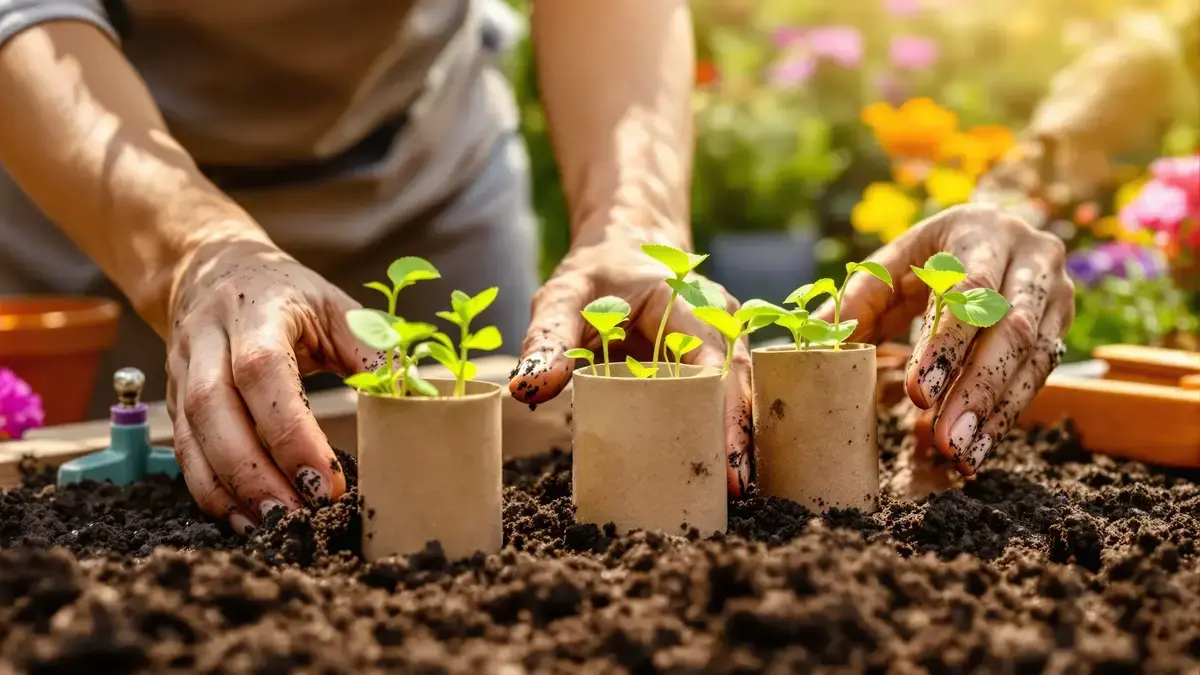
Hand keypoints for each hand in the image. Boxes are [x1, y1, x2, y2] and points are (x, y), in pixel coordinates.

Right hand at [165, 240, 370, 533]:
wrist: (211, 269)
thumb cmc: (289, 293)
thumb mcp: (336, 306)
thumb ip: (373, 349)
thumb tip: (415, 401)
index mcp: (256, 309)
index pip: (262, 371)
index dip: (291, 431)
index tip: (329, 480)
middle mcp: (207, 340)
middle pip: (213, 410)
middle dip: (256, 472)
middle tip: (300, 516)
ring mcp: (181, 372)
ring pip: (191, 438)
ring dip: (231, 490)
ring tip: (274, 528)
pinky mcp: (173, 403)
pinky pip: (183, 454)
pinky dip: (212, 493)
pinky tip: (245, 520)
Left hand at [507, 235, 753, 496]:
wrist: (623, 253)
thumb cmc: (593, 277)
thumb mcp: (562, 298)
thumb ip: (548, 339)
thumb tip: (529, 387)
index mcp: (685, 297)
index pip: (712, 353)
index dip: (721, 402)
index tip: (721, 448)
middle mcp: (718, 317)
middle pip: (738, 378)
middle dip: (739, 431)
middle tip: (733, 486)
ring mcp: (725, 338)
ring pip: (742, 389)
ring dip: (741, 436)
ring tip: (735, 488)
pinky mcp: (720, 359)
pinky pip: (732, 395)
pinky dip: (730, 428)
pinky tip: (728, 468)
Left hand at [814, 204, 1073, 474]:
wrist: (989, 236)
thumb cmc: (928, 256)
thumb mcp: (890, 265)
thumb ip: (856, 301)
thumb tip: (814, 340)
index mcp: (981, 231)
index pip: (968, 289)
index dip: (945, 344)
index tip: (918, 393)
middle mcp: (1031, 255)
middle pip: (1010, 328)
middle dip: (976, 389)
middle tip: (946, 438)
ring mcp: (1055, 290)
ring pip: (1033, 356)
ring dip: (996, 411)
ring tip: (961, 454)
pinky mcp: (1063, 323)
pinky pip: (1041, 374)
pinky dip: (1007, 414)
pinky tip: (979, 447)